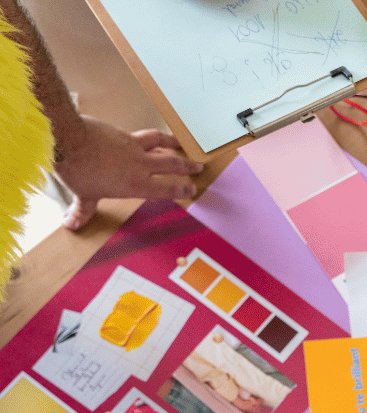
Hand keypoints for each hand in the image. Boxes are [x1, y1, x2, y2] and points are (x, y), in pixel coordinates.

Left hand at [54, 116, 202, 230]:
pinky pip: (142, 134)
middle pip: (172, 164)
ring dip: (174, 144)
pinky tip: (151, 135)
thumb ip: (82, 210)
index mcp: (135, 184)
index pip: (167, 188)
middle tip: (198, 167)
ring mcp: (133, 146)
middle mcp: (140, 165)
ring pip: (161, 143)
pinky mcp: (123, 133)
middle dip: (187, 166)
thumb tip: (70, 224)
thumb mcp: (83, 194)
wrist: (67, 138)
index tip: (192, 190)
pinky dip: (151, 136)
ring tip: (181, 144)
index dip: (182, 190)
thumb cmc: (78, 169)